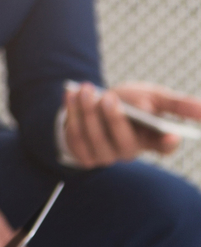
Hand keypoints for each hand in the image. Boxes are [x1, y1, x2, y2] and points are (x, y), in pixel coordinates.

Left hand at [63, 81, 199, 165]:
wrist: (97, 104)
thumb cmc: (131, 101)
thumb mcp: (154, 96)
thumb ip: (176, 103)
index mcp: (153, 139)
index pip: (165, 147)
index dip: (168, 143)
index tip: (171, 135)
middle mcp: (131, 151)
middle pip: (126, 142)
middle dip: (115, 119)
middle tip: (109, 97)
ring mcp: (107, 156)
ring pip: (96, 139)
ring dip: (88, 113)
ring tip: (85, 90)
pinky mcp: (85, 155)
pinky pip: (76, 138)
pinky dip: (72, 115)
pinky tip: (71, 95)